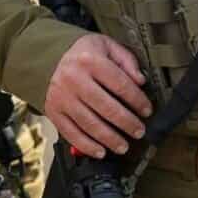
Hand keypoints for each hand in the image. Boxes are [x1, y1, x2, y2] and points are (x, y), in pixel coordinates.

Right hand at [45, 35, 151, 157]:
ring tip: (123, 146)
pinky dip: (87, 146)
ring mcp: (62, 97)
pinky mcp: (53, 111)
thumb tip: (140, 81)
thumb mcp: (107, 46)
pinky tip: (100, 151)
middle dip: (126, 123)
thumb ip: (127, 61)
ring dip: (109, 138)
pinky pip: (71, 133)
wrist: (50, 57)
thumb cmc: (85, 54)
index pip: (120, 84)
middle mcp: (74, 79)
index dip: (137, 100)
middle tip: (139, 132)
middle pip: (105, 107)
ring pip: (89, 123)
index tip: (147, 111)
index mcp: (90, 60)